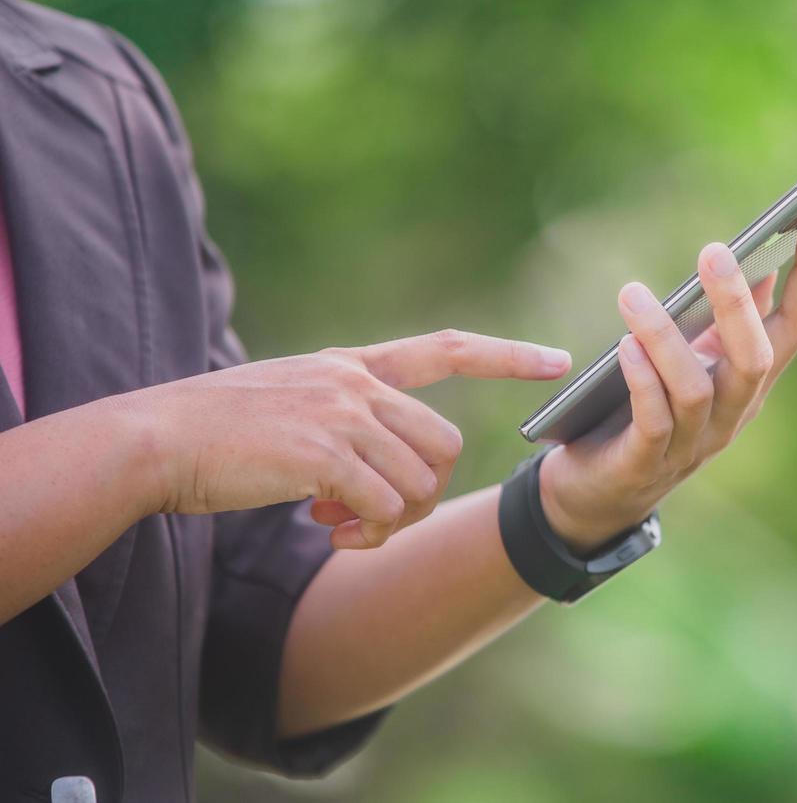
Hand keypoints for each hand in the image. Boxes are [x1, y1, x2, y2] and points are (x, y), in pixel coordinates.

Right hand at [144, 330, 570, 547]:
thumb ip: (346, 420)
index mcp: (352, 366)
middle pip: (444, 445)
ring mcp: (343, 414)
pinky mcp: (325, 455)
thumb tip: (387, 481)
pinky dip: (365, 532)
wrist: (156, 440)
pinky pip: (386, 506)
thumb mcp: (293, 401)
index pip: (446, 348)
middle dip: (421, 493)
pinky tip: (322, 530)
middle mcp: (356, 383)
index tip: (556, 360)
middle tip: (369, 519)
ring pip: (421, 480)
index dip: (506, 356)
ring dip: (390, 520)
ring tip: (338, 526)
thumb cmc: (218, 433)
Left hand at [538, 210, 796, 552]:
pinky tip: (623, 348)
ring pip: (696, 390)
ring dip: (664, 339)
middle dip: (736, 304)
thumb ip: (726, 320)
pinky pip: (653, 422)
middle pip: (754, 359)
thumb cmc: (650, 409)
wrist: (600, 490)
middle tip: (713, 250)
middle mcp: (734, 413)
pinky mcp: (646, 463)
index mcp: (752, 381)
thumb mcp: (694, 359)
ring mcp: (694, 443)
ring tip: (632, 295)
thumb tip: (760, 260)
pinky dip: (641, 382)